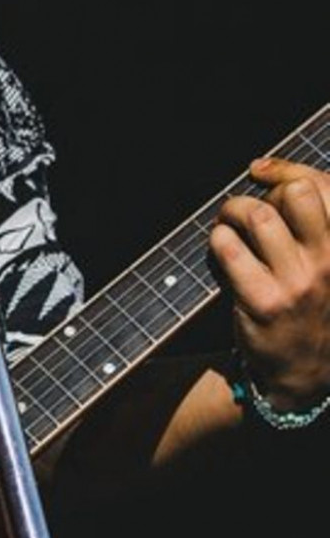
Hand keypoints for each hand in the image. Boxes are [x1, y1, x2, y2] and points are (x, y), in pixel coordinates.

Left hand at [211, 156, 329, 408]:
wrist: (308, 371)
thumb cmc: (313, 302)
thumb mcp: (326, 260)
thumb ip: (309, 216)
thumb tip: (261, 166)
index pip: (323, 185)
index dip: (285, 170)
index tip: (260, 172)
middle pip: (296, 194)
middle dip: (263, 193)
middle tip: (246, 210)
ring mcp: (301, 283)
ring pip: (258, 217)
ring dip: (231, 213)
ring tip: (227, 226)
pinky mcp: (266, 302)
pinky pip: (228, 249)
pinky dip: (217, 241)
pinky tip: (221, 252)